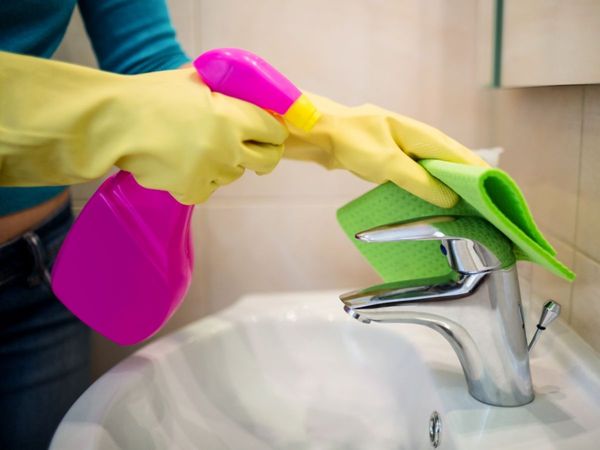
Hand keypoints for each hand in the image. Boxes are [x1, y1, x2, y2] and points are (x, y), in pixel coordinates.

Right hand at [0, 53, 287, 203]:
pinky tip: (182, 165)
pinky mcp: (192, 189)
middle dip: (263, 154)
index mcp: (233, 116)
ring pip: (234, 175)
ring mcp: (212, 171)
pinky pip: (208, 189)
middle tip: (251, 149)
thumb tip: (248, 96)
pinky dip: (198, 181)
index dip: (273, 130)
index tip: (268, 131)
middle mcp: (229, 147)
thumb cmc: (152, 96)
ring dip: (224, 165)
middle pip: (267, 161)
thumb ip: (226, 91)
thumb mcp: (195, 81)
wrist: (114, 123)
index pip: (274, 131)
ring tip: (198, 149)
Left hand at [284, 92, 488, 207]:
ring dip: (449, 182)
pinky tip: (433, 198)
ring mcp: (402, 146)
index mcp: (419, 132)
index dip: (478, 171)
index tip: (498, 188)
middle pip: (449, 159)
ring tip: (467, 202)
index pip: (457, 154)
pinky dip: (428, 184)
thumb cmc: (351, 142)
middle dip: (468, 178)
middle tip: (487, 200)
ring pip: (433, 166)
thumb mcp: (387, 164)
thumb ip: (418, 180)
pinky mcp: (390, 157)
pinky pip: (417, 172)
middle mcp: (415, 137)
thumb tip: (449, 197)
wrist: (320, 134)